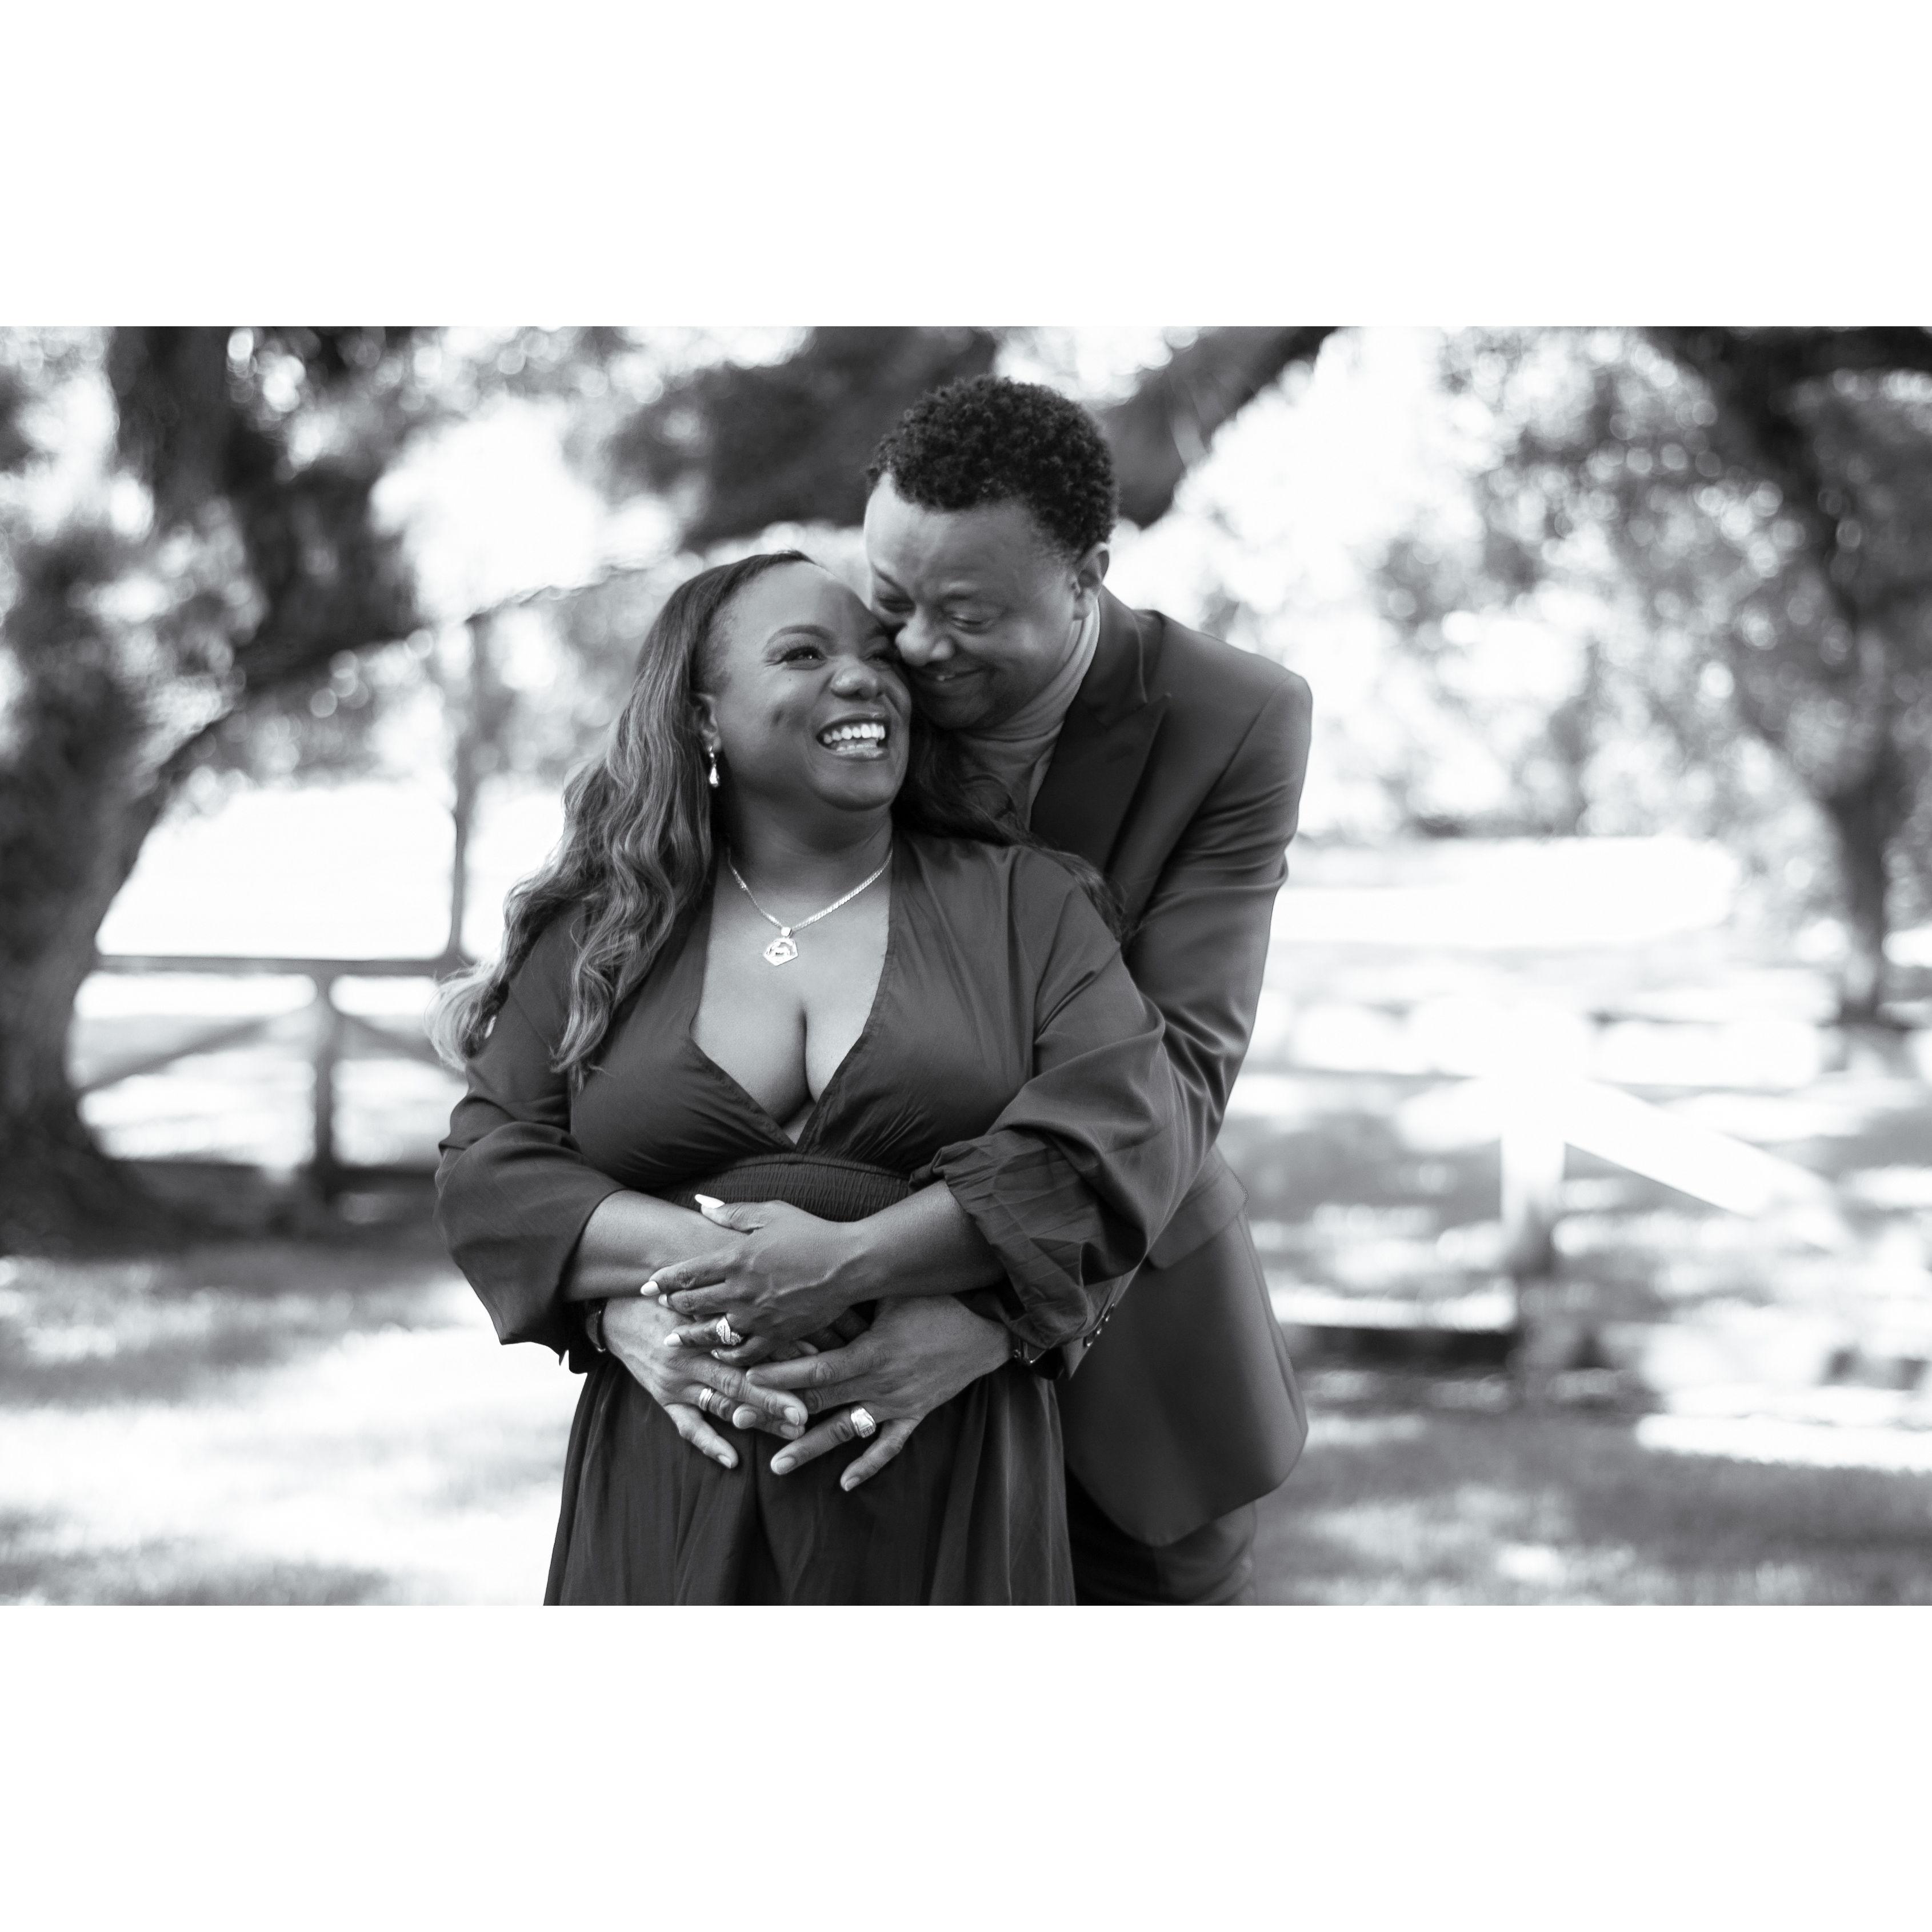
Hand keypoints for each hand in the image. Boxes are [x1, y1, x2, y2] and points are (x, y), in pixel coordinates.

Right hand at [601, 1294, 809, 1469]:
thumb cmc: (668, 1298)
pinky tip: (733, 1460)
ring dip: (757, 1419)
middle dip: (775, 1396)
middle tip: (807, 1412)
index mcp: (702, 1327)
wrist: (618, 1313)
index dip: (782, 1352)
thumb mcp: (698, 1294)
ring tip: (792, 1432)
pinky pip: (687, 1426)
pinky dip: (709, 1443)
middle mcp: (692, 1355)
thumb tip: (783, 1302)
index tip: (816, 1362)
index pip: (747, 1342)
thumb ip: (733, 1301)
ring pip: (722, 1404)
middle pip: (740, 1378)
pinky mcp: (664, 1399)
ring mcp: (677, 1381)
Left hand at [651, 1198, 866, 1343]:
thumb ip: (734, 1212)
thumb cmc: (812, 1233)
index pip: (687, 1271)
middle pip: (693, 1302)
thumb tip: (703, 1205)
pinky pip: (744, 1352)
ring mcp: (757, 1316)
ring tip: (674, 1339)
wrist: (849, 1264)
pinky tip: (718, 1353)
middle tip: (659, 1308)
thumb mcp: (772, 1212)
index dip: (663, 1279)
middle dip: (672, 1305)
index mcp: (736, 1257)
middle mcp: (740, 1290)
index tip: (647, 1285)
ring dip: (689, 1335)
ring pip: (711, 1331)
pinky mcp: (776, 1335)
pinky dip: (727, 1354)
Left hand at [743, 1297, 1010, 1491]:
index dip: (782, 1373)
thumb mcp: (893, 1293)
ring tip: (777, 1466)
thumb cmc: (938, 1301)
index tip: (748, 1377)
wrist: (989, 1327)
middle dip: (777, 1411)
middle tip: (737, 1418)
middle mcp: (880, 1383)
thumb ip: (853, 1296)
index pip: (817, 1367)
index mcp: (871, 1351)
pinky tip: (844, 1483)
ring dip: (810, 1448)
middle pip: (820, 1401)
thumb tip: (812, 1279)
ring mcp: (898, 1403)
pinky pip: (890, 1446)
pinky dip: (868, 1465)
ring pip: (847, 1430)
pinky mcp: (916, 1414)